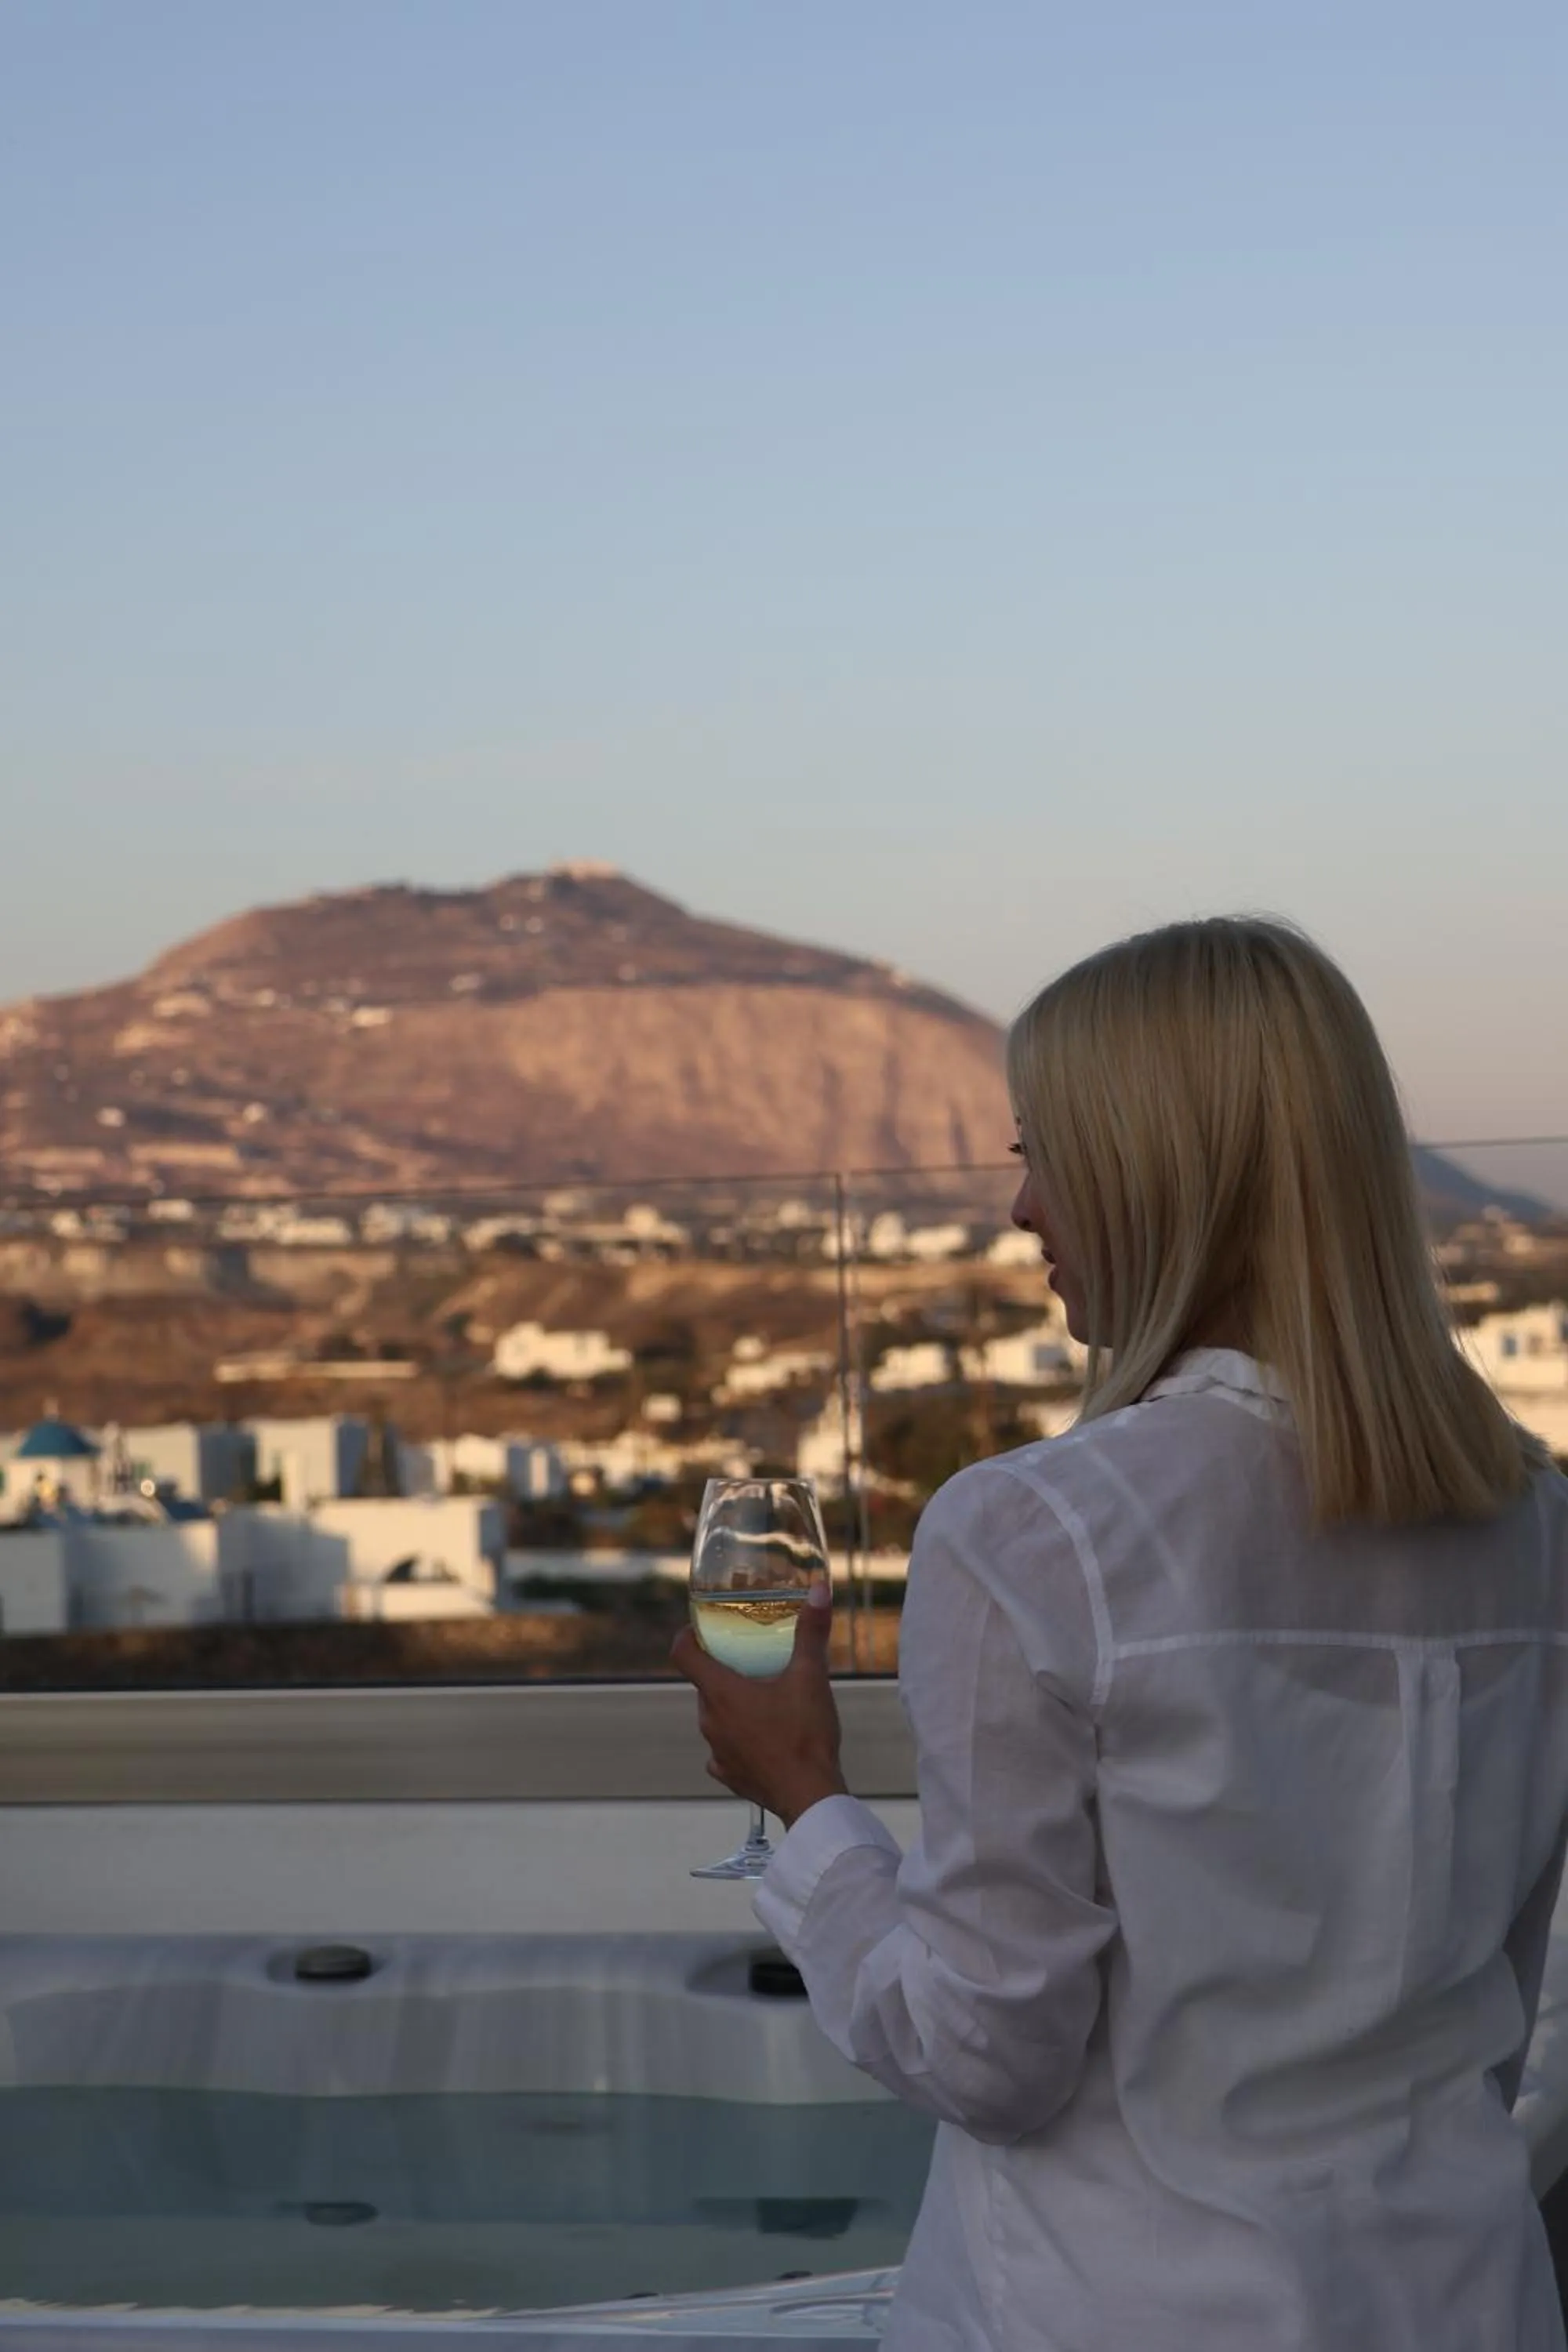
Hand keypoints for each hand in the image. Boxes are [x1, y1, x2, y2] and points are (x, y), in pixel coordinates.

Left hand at [671, 1576, 848, 1828]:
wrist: (811, 1796)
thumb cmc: (805, 1735)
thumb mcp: (811, 1677)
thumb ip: (811, 1632)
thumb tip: (818, 1591)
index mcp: (721, 1692)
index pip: (683, 1654)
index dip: (688, 1636)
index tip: (700, 1629)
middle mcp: (710, 1721)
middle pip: (705, 1685)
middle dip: (723, 1671)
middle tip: (751, 1662)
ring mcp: (717, 1751)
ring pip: (716, 1717)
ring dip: (733, 1706)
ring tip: (764, 1701)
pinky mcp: (729, 1775)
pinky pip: (724, 1750)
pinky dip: (738, 1740)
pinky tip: (761, 1739)